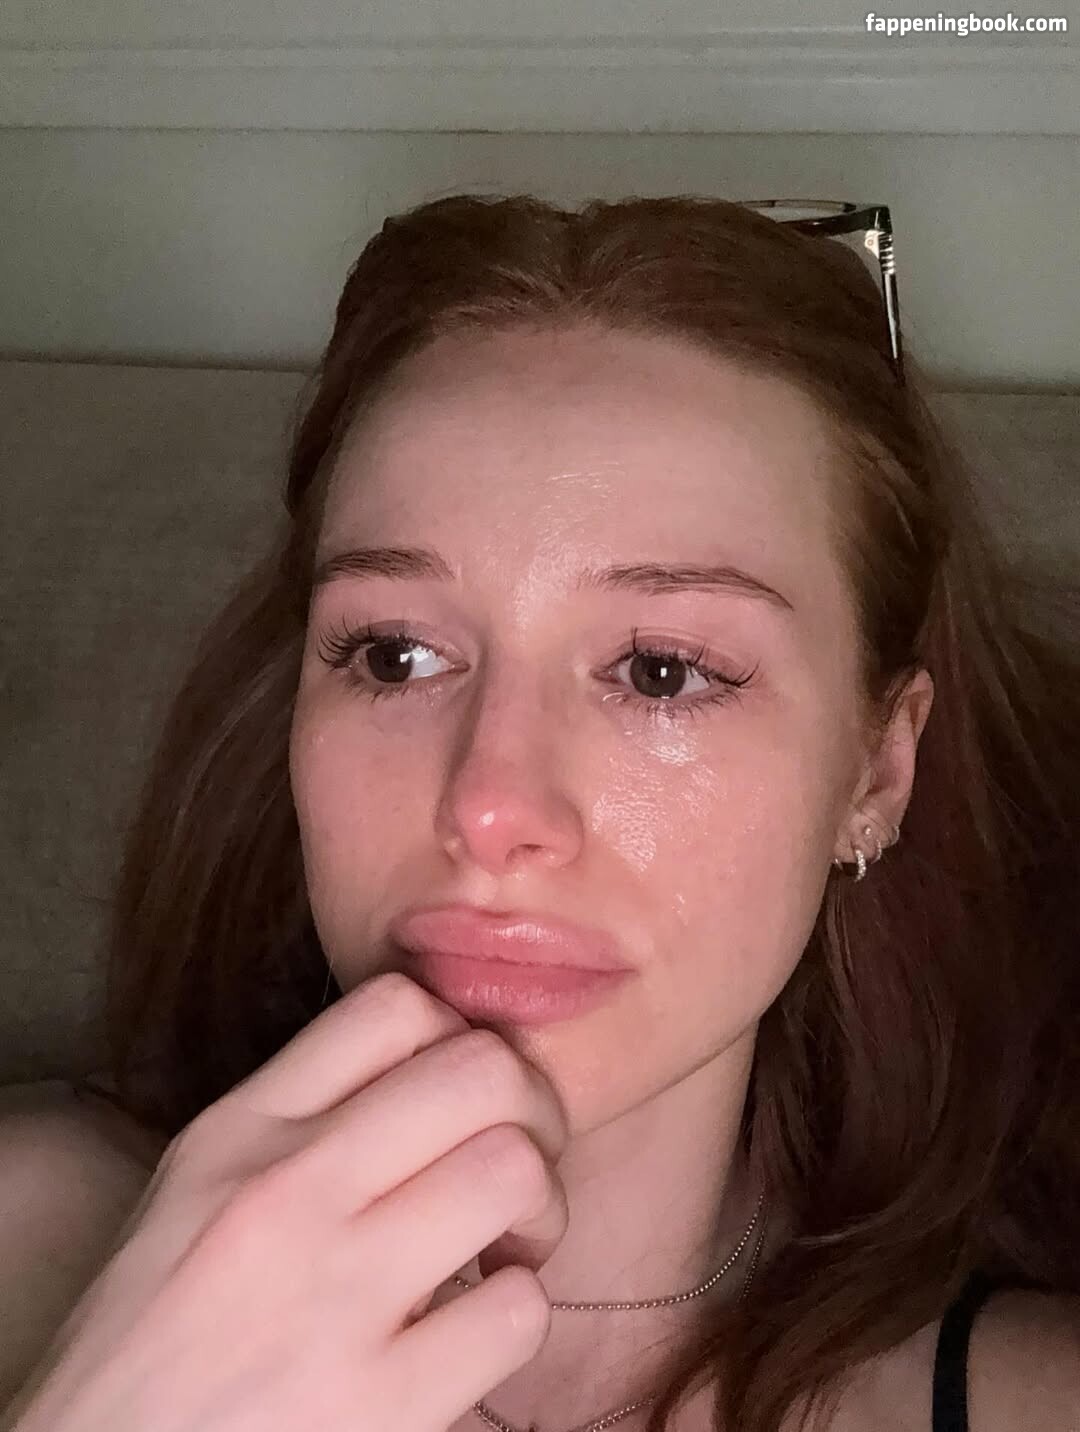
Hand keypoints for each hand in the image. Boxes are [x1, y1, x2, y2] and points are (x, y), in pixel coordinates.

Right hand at [9, 973, 569, 1431]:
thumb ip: (298, 1124)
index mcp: (237, 1133)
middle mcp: (283, 1194)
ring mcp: (331, 1298)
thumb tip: (431, 1073)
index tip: (462, 1102)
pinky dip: (514, 1319)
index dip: (462, 1039)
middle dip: (534, 1112)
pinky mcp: (379, 1406)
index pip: (395, 1005)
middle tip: (515, 1172)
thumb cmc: (153, 1345)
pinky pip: (516, 1312)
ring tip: (502, 1251)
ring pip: (515, 1171)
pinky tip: (468, 1336)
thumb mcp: (195, 1196)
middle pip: (484, 1068)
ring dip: (539, 1213)